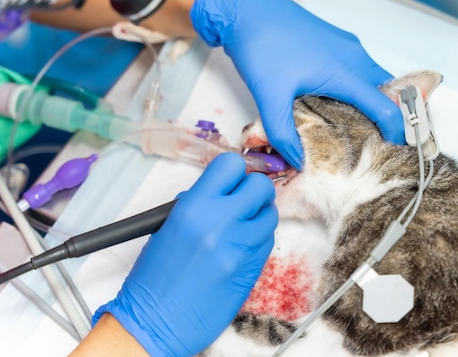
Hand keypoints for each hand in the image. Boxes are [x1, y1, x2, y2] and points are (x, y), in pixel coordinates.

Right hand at [92, 153, 277, 356]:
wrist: (157, 324)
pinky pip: (268, 241)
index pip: (231, 165)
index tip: (234, 179)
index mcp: (194, 208)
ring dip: (259, 217)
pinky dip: (258, 240)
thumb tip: (222, 190)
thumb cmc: (154, 279)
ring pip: (270, 215)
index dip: (236, 170)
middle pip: (261, 186)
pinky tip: (240, 249)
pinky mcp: (253, 269)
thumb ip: (197, 204)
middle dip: (255, 190)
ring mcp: (240, 247)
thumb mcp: (167, 228)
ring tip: (240, 228)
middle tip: (245, 200)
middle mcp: (220, 223)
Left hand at [190, 0, 404, 168]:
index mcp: (345, 72)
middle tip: (379, 144)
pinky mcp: (337, 42)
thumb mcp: (269, 97)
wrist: (247, 9)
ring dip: (376, 102)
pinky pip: (361, 69)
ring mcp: (347, 47)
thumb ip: (283, 134)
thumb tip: (297, 161)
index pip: (386, 107)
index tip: (396, 150)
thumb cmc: (261, 47)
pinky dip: (362, 89)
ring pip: (375, 79)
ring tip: (361, 130)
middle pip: (388, 92)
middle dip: (390, 118)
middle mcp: (354, 57)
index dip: (397, 131)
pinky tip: (341, 105)